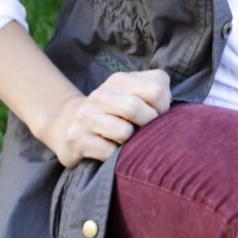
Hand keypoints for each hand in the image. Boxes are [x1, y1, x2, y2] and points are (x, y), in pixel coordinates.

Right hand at [45, 69, 170, 169]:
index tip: (158, 115)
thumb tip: (169, 111)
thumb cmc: (116, 112)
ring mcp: (86, 116)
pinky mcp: (76, 138)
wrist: (68, 124)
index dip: (163, 108)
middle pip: (135, 108)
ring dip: (131, 143)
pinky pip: (110, 153)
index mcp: (119, 80)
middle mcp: (100, 95)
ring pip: (124, 133)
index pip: (155, 90)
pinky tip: (111, 151)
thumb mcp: (135, 93)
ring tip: (125, 141)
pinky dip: (116, 156)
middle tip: (145, 132)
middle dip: (148, 125)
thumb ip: (158, 91)